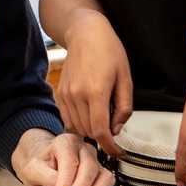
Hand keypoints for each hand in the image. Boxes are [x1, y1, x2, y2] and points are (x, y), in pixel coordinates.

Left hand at [11, 129, 113, 185]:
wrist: (43, 168)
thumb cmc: (39, 166)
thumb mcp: (33, 171)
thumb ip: (47, 178)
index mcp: (66, 143)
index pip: (71, 161)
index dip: (66, 181)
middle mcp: (84, 149)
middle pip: (91, 168)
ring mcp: (96, 163)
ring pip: (106, 178)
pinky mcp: (102, 177)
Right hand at [57, 10, 132, 156]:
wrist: (85, 34)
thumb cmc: (108, 51)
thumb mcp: (126, 79)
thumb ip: (124, 107)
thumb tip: (117, 129)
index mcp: (96, 92)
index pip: (100, 131)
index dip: (110, 146)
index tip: (116, 151)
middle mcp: (77, 95)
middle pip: (89, 132)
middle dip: (103, 135)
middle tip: (113, 124)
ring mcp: (66, 95)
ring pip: (77, 127)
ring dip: (90, 129)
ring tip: (102, 114)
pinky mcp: (60, 94)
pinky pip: (68, 118)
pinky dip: (79, 122)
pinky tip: (89, 112)